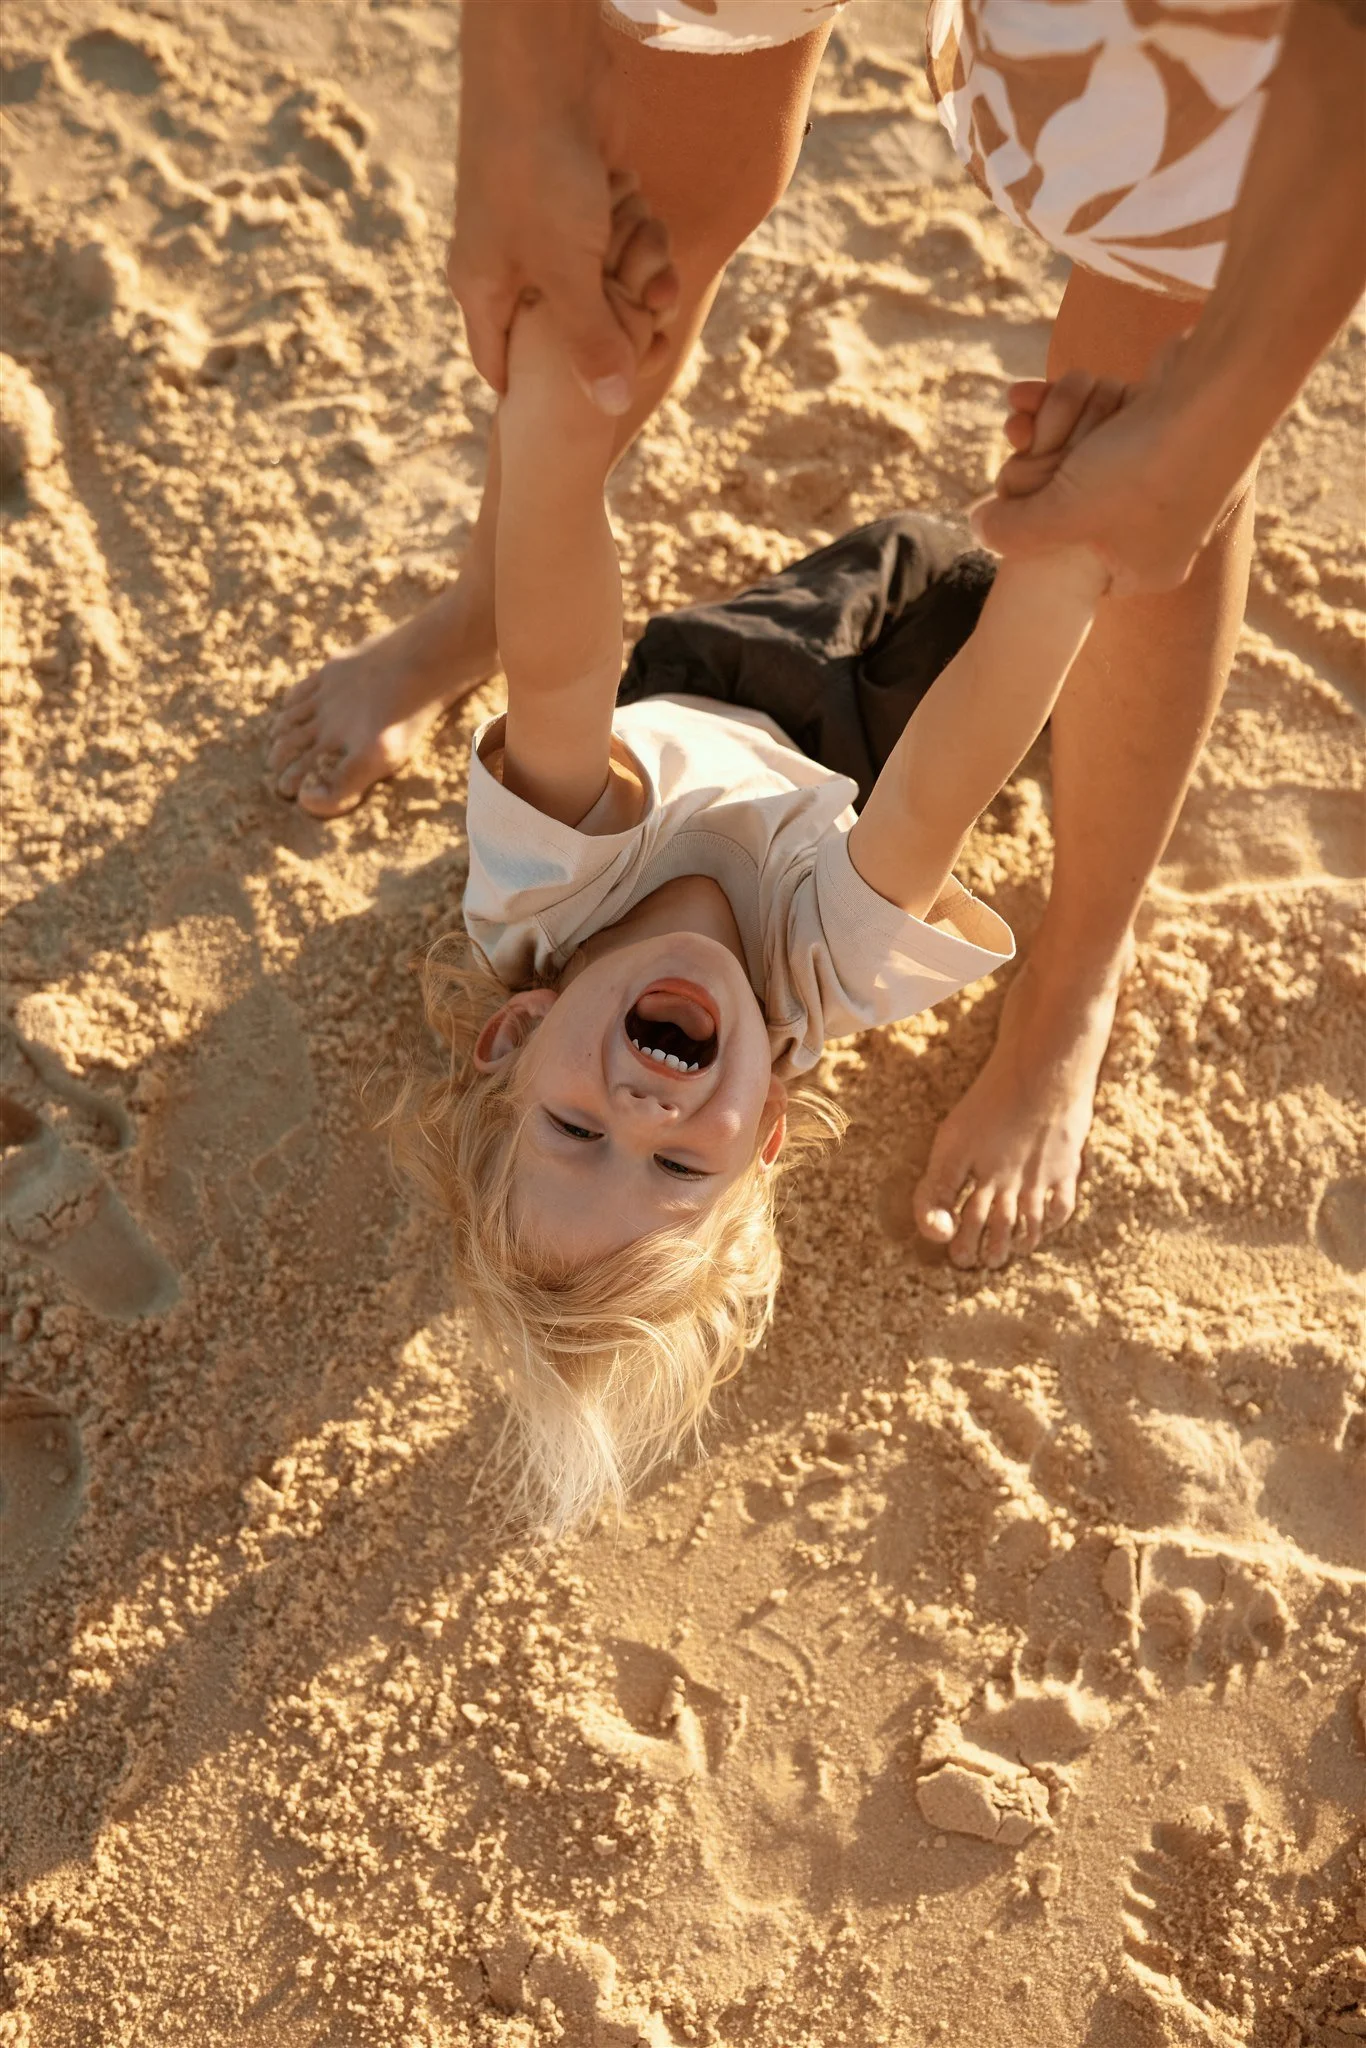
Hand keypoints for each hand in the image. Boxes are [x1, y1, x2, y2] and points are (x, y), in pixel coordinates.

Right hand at [448, 1, 678, 411]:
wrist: (545, 68)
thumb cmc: (536, 171)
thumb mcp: (564, 271)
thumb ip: (588, 341)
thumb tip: (609, 409)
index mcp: (483, 286)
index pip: (500, 363)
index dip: (536, 393)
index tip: (573, 421)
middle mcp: (509, 261)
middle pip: (565, 327)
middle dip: (610, 330)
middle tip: (647, 337)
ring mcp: (545, 227)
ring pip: (600, 282)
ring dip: (633, 278)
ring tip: (651, 271)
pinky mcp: (581, 196)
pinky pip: (618, 239)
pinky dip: (638, 234)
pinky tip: (645, 220)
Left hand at [971, 352, 1249, 594]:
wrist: (1218, 391)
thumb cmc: (1141, 469)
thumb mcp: (1060, 514)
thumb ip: (1013, 532)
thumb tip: (977, 529)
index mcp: (1146, 569)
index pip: (1071, 566)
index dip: (1036, 532)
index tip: (1022, 501)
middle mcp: (1165, 532)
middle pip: (1075, 507)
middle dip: (1036, 469)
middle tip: (1012, 441)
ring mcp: (1171, 480)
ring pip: (1086, 458)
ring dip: (1049, 429)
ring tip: (1022, 412)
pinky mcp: (1170, 430)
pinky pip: (1105, 424)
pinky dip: (1073, 405)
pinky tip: (1037, 390)